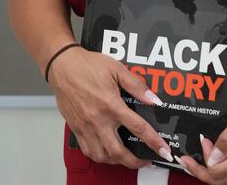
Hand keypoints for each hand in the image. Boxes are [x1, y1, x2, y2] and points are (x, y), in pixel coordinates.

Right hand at [48, 47, 172, 169]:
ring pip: (102, 156)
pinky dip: (100, 156)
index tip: (163, 151)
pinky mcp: (76, 129)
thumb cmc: (88, 66)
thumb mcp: (117, 69)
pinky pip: (88, 151)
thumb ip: (136, 85)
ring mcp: (86, 127)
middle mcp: (98, 120)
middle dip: (135, 161)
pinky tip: (107, 152)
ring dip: (117, 161)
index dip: (153, 141)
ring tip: (128, 157)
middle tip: (146, 161)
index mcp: (111, 105)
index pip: (138, 128)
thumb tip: (153, 99)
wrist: (63, 66)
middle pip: (119, 152)